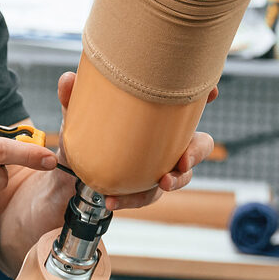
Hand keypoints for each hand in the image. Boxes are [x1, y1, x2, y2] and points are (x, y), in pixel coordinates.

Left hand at [55, 72, 216, 210]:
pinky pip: (145, 198)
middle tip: (183, 159)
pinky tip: (112, 200)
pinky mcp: (143, 191)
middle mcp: (165, 144)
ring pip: (181, 177)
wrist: (67, 176)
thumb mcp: (75, 119)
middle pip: (199, 146)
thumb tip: (69, 79)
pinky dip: (130, 200)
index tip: (211, 93)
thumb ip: (73, 99)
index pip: (188, 107)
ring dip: (175, 181)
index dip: (204, 97)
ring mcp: (158, 169)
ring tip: (161, 182)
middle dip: (196, 152)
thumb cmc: (83, 139)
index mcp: (156, 120)